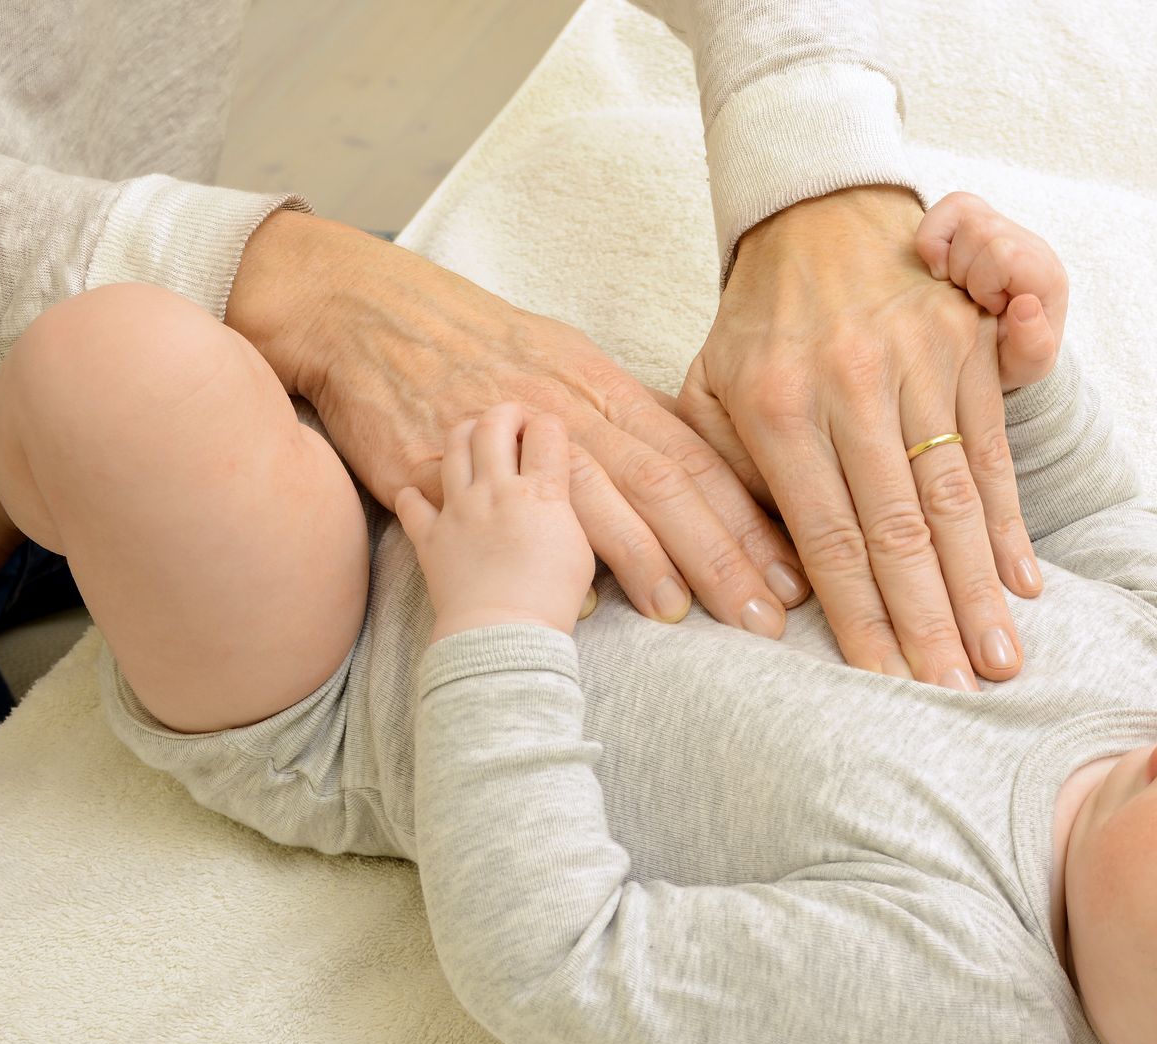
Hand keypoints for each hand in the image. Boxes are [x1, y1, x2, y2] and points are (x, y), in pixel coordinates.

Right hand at [226, 210, 806, 641]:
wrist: (362, 311)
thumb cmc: (473, 343)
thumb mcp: (565, 361)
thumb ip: (627, 422)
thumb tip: (696, 474)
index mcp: (601, 384)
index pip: (695, 458)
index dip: (750, 518)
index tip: (794, 571)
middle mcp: (565, 407)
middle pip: (663, 485)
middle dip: (724, 555)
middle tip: (770, 615)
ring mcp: (505, 436)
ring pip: (597, 501)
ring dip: (649, 563)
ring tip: (690, 618)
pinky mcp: (444, 464)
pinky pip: (502, 517)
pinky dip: (543, 558)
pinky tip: (584, 603)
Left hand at [393, 403, 595, 642]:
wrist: (503, 635)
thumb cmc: (551, 599)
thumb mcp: (581, 551)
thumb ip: (564, 513)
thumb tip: (555, 498)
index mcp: (540, 494)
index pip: (546, 433)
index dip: (550, 426)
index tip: (550, 434)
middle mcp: (496, 491)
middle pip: (494, 427)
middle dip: (505, 413)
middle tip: (513, 419)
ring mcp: (459, 511)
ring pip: (454, 448)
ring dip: (465, 434)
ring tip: (474, 438)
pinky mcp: (431, 537)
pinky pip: (412, 503)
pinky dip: (414, 495)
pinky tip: (421, 496)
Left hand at [673, 186, 1041, 690]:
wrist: (815, 208)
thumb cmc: (755, 325)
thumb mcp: (708, 390)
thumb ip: (726, 484)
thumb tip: (767, 592)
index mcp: (778, 407)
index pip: (828, 537)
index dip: (861, 617)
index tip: (883, 684)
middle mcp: (851, 386)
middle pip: (900, 530)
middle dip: (931, 622)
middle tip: (956, 696)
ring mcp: (917, 362)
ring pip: (955, 497)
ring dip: (980, 587)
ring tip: (999, 660)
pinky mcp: (966, 347)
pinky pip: (992, 449)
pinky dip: (1009, 524)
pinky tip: (1021, 585)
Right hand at [913, 192, 1068, 390]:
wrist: (993, 357)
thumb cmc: (1008, 359)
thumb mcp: (1024, 368)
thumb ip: (1032, 347)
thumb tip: (1025, 304)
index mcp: (1046, 276)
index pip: (1005, 253)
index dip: (984, 284)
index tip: (988, 310)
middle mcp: (1028, 244)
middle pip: (980, 229)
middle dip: (963, 272)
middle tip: (970, 302)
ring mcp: (1003, 228)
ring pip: (963, 212)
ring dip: (948, 257)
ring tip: (958, 288)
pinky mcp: (976, 220)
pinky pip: (949, 206)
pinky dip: (933, 237)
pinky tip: (940, 269)